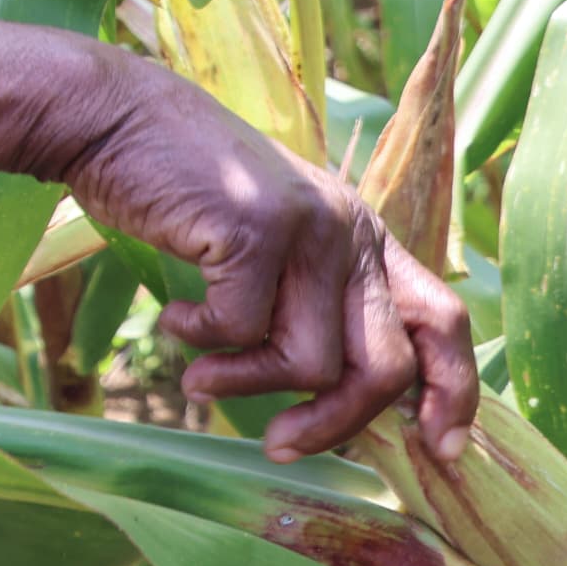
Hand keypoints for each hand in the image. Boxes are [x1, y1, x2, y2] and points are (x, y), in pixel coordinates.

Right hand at [38, 51, 476, 461]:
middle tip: (280, 446)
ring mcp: (307, 226)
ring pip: (311, 363)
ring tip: (200, 374)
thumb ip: (307, 294)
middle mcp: (349, 228)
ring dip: (247, 384)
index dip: (453, 390)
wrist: (113, 117)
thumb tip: (334, 393)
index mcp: (362, 232)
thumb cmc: (179, 186)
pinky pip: (240, 332)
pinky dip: (200, 340)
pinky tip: (173, 318)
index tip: (437, 448)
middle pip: (386, 366)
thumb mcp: (267, 236)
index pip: (445, 319)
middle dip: (335, 423)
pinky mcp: (255, 229)